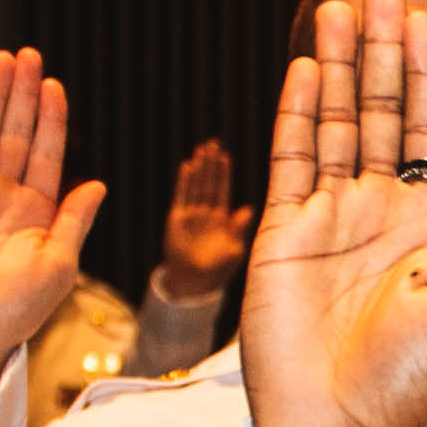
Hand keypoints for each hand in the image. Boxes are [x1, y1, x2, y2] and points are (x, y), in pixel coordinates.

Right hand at [0, 49, 108, 401]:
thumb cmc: (18, 310)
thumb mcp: (59, 265)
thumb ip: (76, 221)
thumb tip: (98, 184)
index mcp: (35, 210)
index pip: (46, 153)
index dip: (51, 119)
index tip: (54, 84)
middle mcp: (1, 197)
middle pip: (13, 133)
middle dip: (19, 94)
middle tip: (26, 54)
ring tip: (0, 62)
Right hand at [156, 138, 254, 302]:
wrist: (194, 283)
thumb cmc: (218, 270)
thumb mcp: (235, 249)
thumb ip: (239, 228)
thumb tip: (249, 208)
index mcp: (222, 219)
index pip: (223, 190)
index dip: (224, 174)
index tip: (225, 156)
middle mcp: (206, 214)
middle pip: (209, 183)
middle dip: (211, 164)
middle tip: (213, 143)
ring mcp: (191, 216)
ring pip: (196, 186)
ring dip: (199, 168)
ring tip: (201, 149)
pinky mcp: (177, 220)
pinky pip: (181, 197)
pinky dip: (184, 182)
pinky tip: (187, 166)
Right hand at [242, 0, 426, 426]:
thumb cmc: (408, 381)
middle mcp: (382, 210)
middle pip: (382, 113)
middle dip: (385, 52)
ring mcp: (330, 217)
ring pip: (336, 124)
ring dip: (338, 67)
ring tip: (341, 8)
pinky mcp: (284, 234)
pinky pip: (293, 160)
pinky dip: (298, 112)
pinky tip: (304, 68)